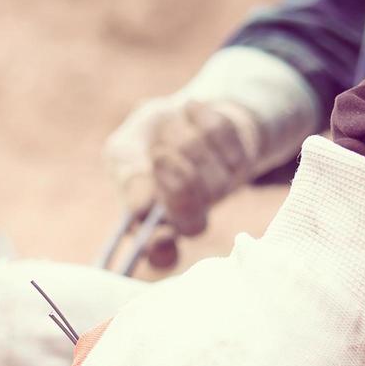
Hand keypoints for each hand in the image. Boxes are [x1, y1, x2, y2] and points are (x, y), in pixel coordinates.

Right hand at [105, 98, 255, 265]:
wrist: (181, 109)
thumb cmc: (144, 136)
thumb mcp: (123, 151)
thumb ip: (128, 176)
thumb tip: (142, 208)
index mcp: (151, 224)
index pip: (161, 257)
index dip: (162, 249)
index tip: (161, 234)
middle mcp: (185, 218)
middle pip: (192, 223)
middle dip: (175, 181)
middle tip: (157, 154)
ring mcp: (217, 195)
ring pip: (210, 175)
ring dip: (183, 138)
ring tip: (169, 124)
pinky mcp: (241, 165)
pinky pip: (226, 142)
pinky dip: (203, 118)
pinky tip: (191, 110)